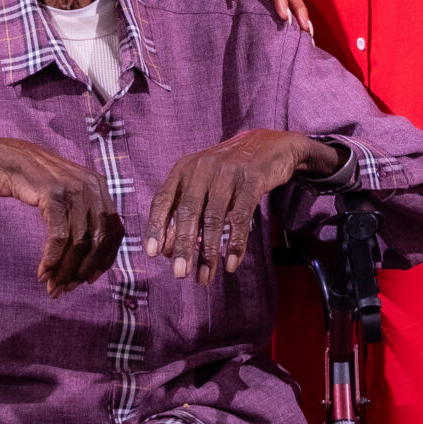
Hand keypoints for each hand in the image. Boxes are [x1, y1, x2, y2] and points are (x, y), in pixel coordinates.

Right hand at [0, 138, 123, 294]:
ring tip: (52, 286)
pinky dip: (51, 259)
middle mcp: (92, 186)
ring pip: (79, 242)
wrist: (4, 159)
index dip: (105, 259)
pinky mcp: (55, 195)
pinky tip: (42, 272)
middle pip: (99, 240)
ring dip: (65, 270)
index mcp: (100, 187)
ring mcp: (75, 190)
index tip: (90, 279)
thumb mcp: (67, 195)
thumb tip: (91, 258)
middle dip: (83, 270)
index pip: (114, 230)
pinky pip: (58, 237)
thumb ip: (82, 217)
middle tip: (67, 289)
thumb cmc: (34, 182)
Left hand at [145, 129, 336, 282]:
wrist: (271, 146)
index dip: (155, 226)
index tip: (152, 253)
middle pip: (187, 212)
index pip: (163, 199)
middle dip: (183, 246)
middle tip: (179, 273)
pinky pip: (241, 217)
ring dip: (208, 252)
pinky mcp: (252, 180)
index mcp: (184, 169)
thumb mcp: (203, 183)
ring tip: (204, 277)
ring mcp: (227, 173)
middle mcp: (202, 168)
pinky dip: (235, 243)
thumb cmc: (230, 172)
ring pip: (213, 218)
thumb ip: (185, 211)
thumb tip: (167, 250)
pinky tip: (231, 264)